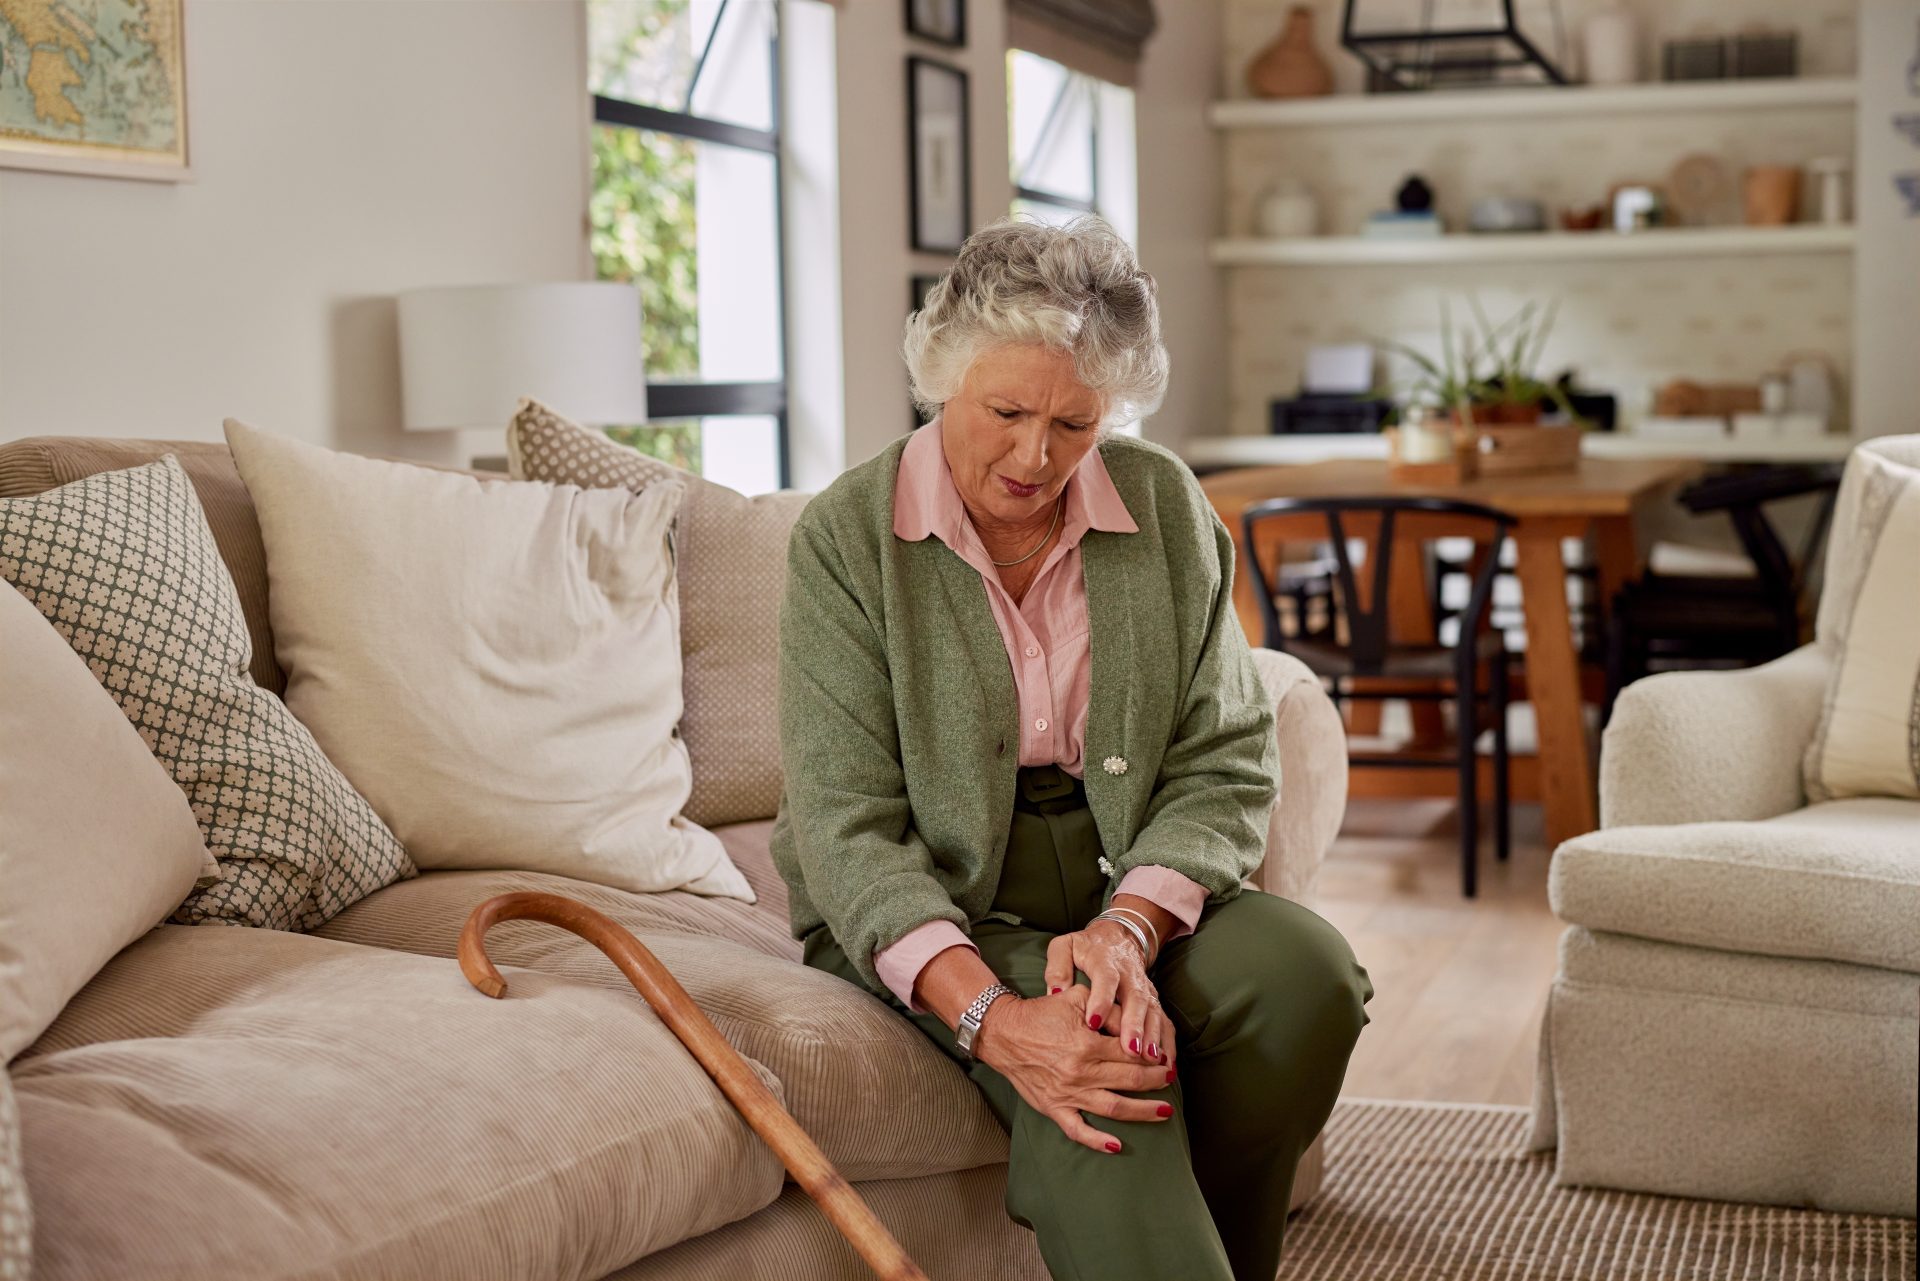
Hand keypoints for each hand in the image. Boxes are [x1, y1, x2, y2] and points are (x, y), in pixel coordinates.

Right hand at [973, 987, 1174, 1152]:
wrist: (1003, 1033)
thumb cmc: (1041, 1013)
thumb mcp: (1075, 997)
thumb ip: (1107, 1009)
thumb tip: (1133, 1025)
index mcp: (1087, 1043)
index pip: (1131, 1053)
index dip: (1153, 1056)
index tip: (1166, 1057)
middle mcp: (1081, 1071)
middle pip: (1130, 1080)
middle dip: (1156, 1080)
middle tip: (1171, 1079)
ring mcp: (1068, 1093)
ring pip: (1114, 1107)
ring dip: (1143, 1112)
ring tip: (1165, 1111)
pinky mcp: (1054, 1108)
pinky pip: (1078, 1130)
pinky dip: (1098, 1141)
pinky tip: (1116, 1145)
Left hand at [1044, 920, 1176, 1076]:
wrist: (1118, 937)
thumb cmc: (1086, 948)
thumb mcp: (1065, 947)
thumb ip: (1058, 967)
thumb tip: (1055, 992)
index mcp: (1105, 960)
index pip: (1106, 979)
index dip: (1101, 1000)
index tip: (1093, 1023)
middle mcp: (1129, 975)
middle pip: (1135, 998)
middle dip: (1134, 1025)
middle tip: (1130, 1050)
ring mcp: (1144, 988)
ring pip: (1153, 1012)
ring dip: (1153, 1036)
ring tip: (1150, 1061)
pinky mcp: (1154, 1000)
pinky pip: (1165, 1021)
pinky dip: (1168, 1043)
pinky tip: (1168, 1064)